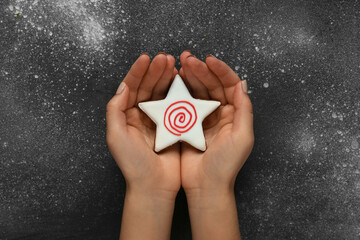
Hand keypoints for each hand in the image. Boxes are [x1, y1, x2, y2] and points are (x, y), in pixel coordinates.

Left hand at [106, 52, 179, 239]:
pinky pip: (175, 105)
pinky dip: (178, 93)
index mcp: (126, 116)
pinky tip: (182, 82)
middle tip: (165, 59)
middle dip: (155, 71)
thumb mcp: (116, 136)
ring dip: (167, 78)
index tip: (146, 58)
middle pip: (148, 87)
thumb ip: (115, 110)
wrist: (153, 186)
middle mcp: (141, 115)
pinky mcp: (173, 126)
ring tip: (175, 65)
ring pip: (162, 93)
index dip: (137, 72)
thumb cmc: (133, 164)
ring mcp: (158, 120)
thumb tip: (123, 86)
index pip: (131, 88)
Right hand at [179, 50, 253, 239]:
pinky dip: (179, 91)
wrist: (205, 186)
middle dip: (200, 69)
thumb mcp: (242, 138)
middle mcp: (220, 112)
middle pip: (211, 84)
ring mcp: (202, 117)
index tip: (208, 60)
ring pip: (197, 90)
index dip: (220, 70)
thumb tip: (242, 83)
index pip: (229, 85)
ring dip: (189, 76)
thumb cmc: (226, 165)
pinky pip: (184, 102)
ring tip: (179, 65)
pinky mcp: (187, 124)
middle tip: (186, 58)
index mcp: (235, 114)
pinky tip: (173, 81)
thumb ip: (244, 110)